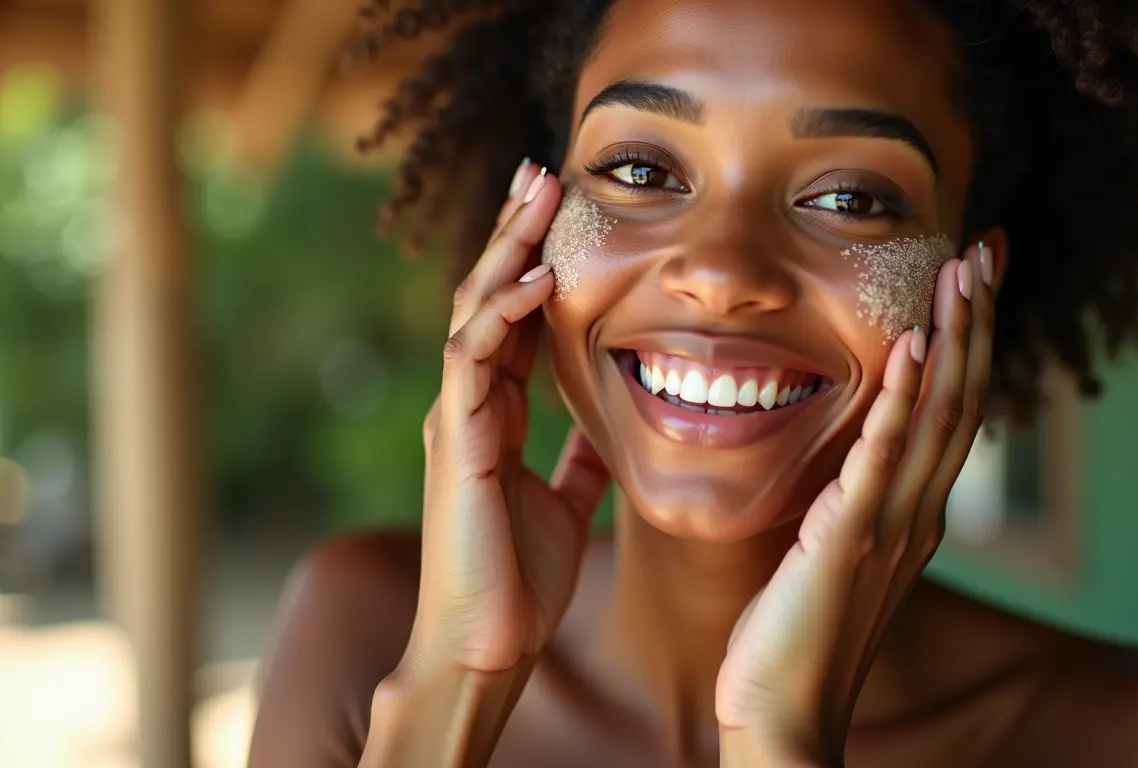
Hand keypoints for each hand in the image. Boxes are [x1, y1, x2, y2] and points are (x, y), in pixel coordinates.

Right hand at [401, 164, 610, 676]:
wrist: (487, 646)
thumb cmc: (519, 580)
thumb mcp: (564, 502)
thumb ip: (576, 458)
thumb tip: (605, 427)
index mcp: (494, 415)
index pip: (512, 321)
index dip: (533, 265)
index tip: (561, 214)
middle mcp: (469, 405)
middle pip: (488, 298)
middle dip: (515, 235)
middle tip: (542, 174)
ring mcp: (456, 419)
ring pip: (473, 312)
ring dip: (506, 252)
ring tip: (536, 196)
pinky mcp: (454, 442)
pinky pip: (472, 361)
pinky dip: (502, 316)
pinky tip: (536, 280)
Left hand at [715, 242, 994, 765]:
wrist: (783, 713)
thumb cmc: (796, 637)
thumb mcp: (833, 556)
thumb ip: (851, 505)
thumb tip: (848, 462)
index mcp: (912, 513)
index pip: (952, 412)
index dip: (967, 344)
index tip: (973, 283)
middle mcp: (917, 513)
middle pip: (963, 400)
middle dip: (974, 324)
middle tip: (984, 253)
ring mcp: (891, 525)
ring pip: (939, 418)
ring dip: (952, 341)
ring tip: (961, 273)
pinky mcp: (850, 538)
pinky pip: (883, 457)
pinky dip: (903, 400)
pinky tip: (911, 346)